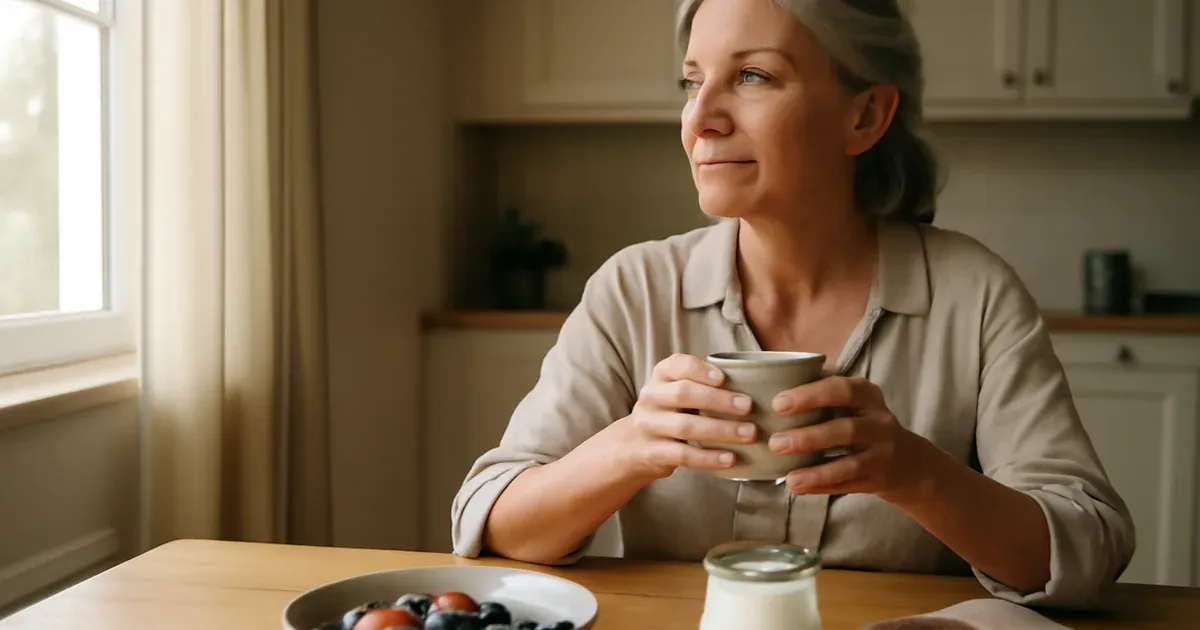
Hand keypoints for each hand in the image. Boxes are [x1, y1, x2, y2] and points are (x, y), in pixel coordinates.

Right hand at [608, 353, 758, 480]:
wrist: (635, 445)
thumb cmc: (672, 412)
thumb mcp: (678, 391)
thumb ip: (705, 384)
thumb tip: (756, 383)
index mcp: (661, 376)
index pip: (677, 365)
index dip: (700, 370)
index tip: (725, 378)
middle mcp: (651, 397)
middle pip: (684, 394)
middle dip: (719, 400)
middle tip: (749, 407)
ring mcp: (648, 425)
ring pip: (685, 426)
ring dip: (721, 430)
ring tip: (748, 434)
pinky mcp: (651, 452)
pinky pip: (683, 455)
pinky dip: (709, 458)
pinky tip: (730, 459)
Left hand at [767, 376, 933, 500]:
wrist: (906, 459)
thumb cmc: (860, 420)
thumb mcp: (851, 399)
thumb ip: (819, 390)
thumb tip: (767, 381)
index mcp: (868, 395)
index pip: (841, 390)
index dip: (810, 396)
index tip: (778, 403)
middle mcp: (879, 422)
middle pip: (845, 430)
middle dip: (808, 437)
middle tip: (774, 442)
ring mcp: (882, 453)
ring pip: (850, 464)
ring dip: (817, 472)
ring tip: (788, 479)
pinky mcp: (879, 480)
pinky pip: (848, 485)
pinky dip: (822, 487)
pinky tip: (798, 487)